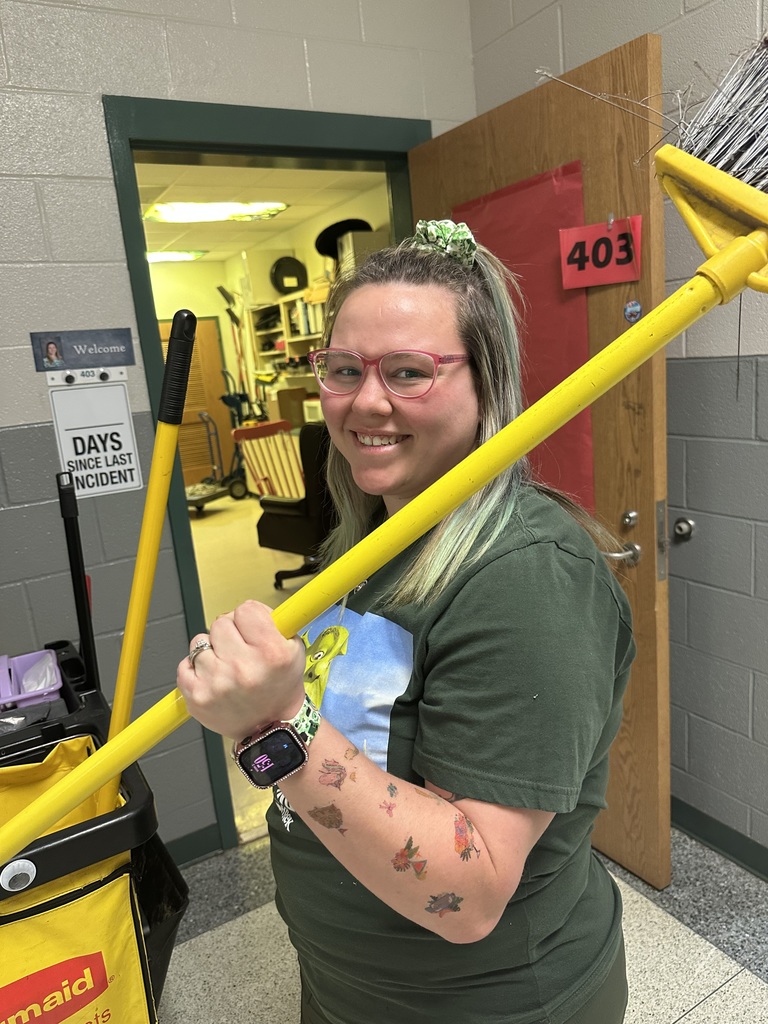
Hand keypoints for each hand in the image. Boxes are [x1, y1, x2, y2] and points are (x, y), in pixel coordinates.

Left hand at [177, 600, 305, 738]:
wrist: (271, 729)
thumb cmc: (280, 687)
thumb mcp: (294, 649)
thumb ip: (275, 622)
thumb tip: (251, 607)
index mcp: (270, 653)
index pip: (246, 609)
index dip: (250, 617)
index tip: (253, 630)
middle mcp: (243, 668)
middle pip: (221, 622)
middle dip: (230, 633)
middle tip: (241, 651)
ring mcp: (216, 683)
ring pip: (200, 642)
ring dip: (212, 651)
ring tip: (227, 668)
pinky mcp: (197, 697)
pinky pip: (185, 664)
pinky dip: (195, 668)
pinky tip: (213, 677)